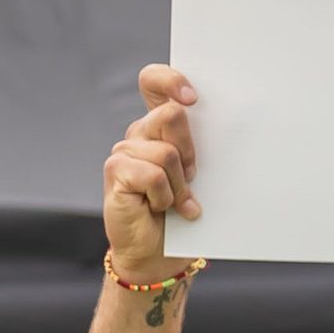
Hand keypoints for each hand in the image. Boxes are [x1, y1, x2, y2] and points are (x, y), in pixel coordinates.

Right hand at [103, 63, 199, 279]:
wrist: (158, 252)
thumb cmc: (181, 211)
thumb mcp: (196, 172)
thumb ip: (197, 144)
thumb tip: (217, 125)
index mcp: (157, 126)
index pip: (153, 81)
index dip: (171, 80)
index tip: (192, 98)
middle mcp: (138, 133)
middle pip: (170, 114)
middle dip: (190, 150)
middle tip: (191, 176)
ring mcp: (124, 151)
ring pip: (167, 152)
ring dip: (179, 184)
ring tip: (176, 201)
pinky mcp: (116, 172)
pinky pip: (152, 174)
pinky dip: (164, 196)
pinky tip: (160, 208)